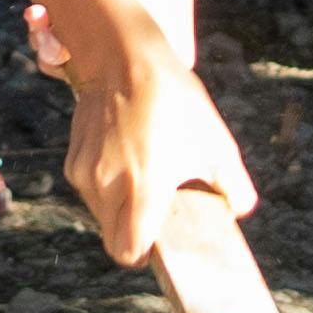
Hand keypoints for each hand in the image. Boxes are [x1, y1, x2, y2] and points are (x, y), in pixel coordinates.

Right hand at [57, 41, 254, 274]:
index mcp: (144, 189)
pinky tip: (126, 156)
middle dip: (133, 233)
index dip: (144, 255)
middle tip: (156, 210)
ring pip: (100, 214)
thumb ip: (234, 188)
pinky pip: (90, 189)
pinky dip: (106, 185)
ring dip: (119, 208)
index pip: (128, 252)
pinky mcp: (73, 159)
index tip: (158, 242)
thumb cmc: (176, 101)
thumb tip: (239, 211)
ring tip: (144, 174)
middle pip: (113, 238)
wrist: (126, 57)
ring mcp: (86, 173)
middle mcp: (108, 186)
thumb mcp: (217, 144)